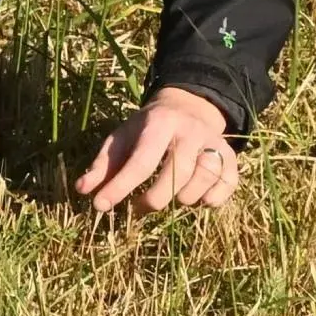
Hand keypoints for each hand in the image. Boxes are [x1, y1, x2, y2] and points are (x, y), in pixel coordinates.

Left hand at [79, 86, 240, 219]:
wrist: (188, 107)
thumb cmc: (148, 129)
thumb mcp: (122, 138)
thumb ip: (103, 164)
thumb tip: (84, 189)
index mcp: (160, 123)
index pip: (141, 161)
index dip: (121, 187)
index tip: (101, 206)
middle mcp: (190, 131)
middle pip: (177, 173)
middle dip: (155, 200)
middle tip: (140, 208)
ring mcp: (214, 143)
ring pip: (204, 179)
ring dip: (185, 199)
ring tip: (171, 198)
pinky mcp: (231, 156)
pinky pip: (228, 184)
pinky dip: (212, 199)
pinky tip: (198, 199)